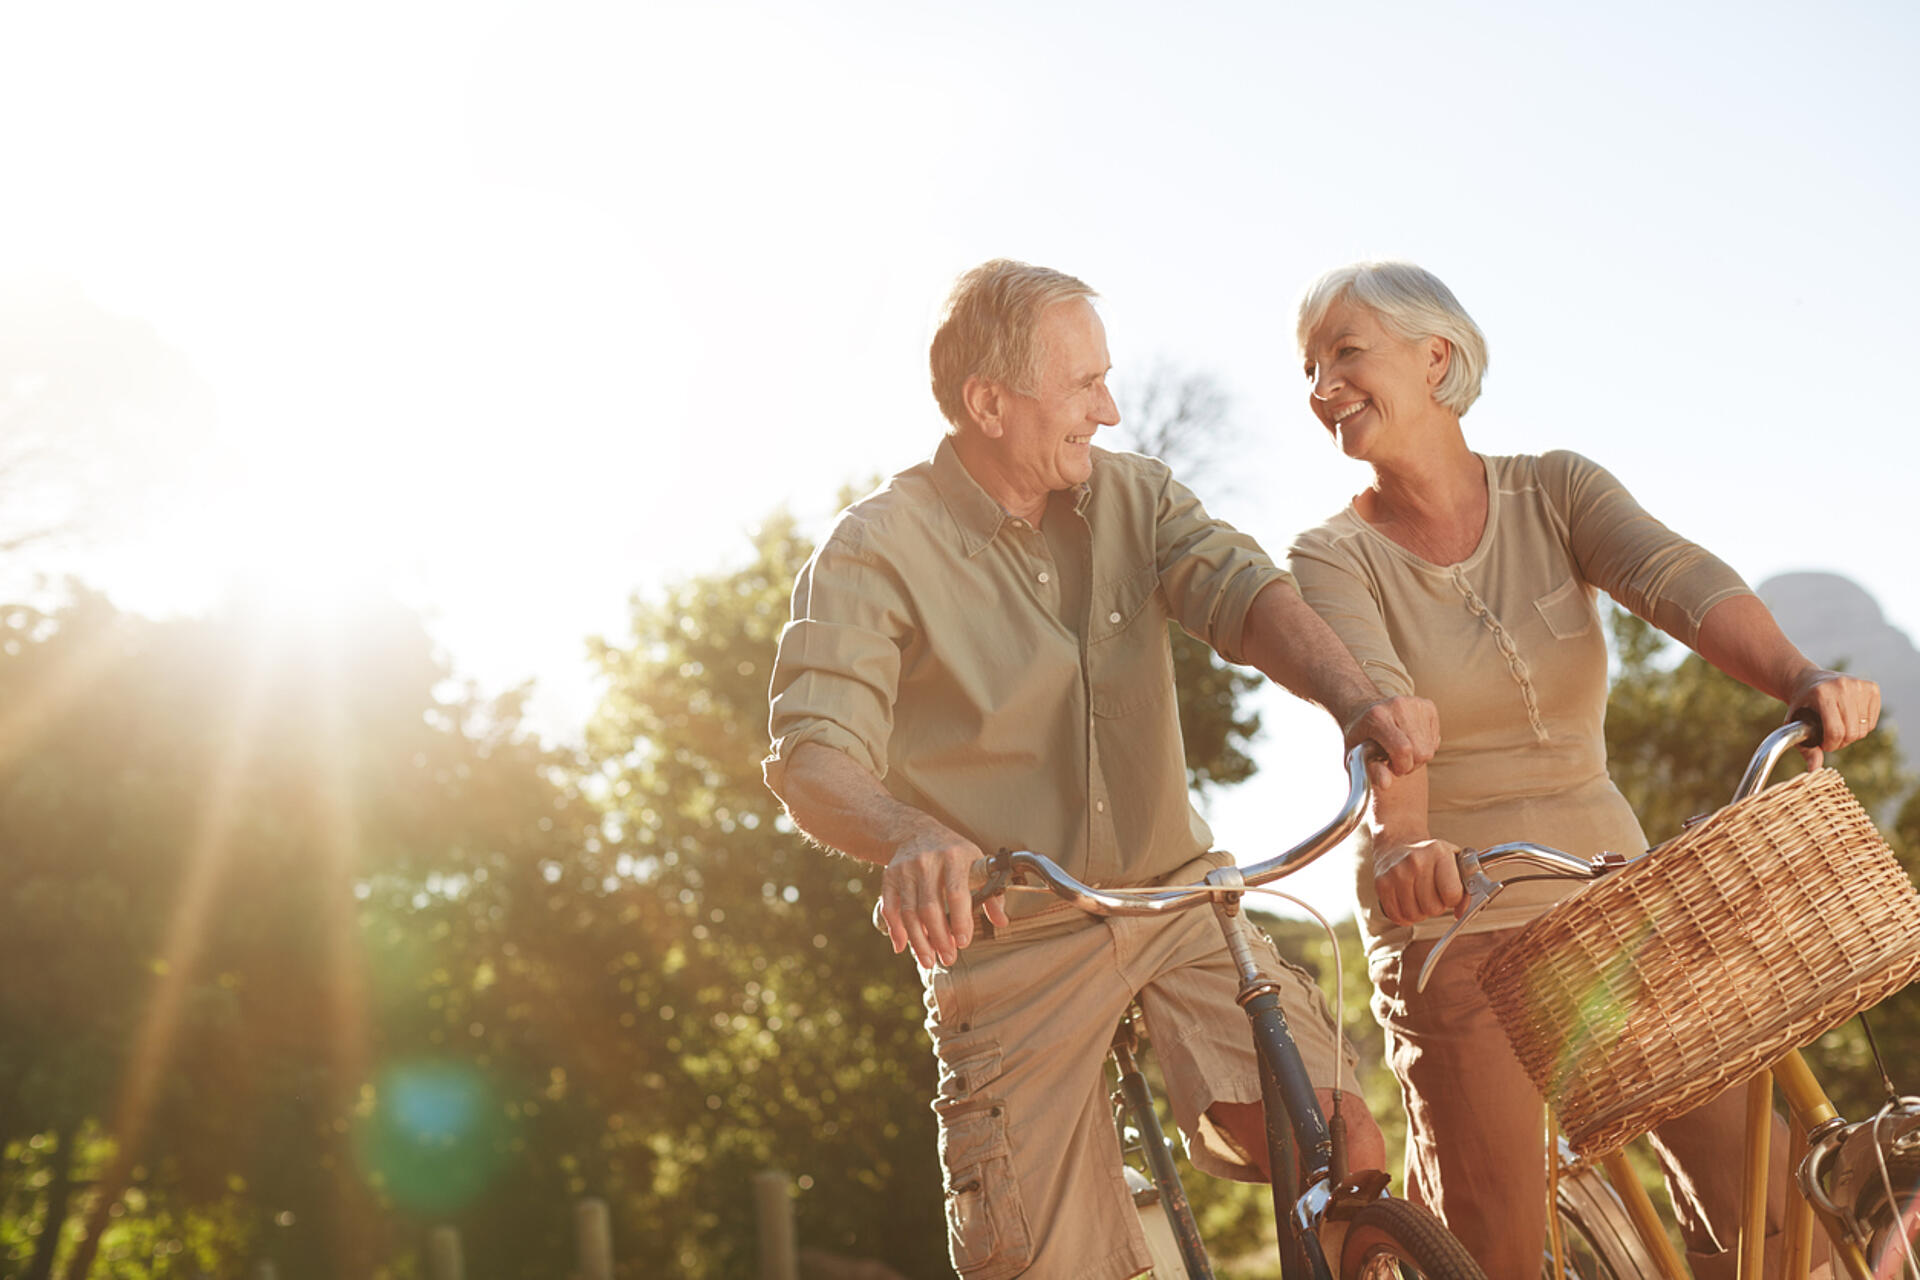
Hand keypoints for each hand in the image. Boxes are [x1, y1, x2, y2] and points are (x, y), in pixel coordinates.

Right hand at [877, 825, 1009, 967]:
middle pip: (930, 907)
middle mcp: (927, 861)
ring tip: (929, 960)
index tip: (963, 943)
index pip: (956, 893)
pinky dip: (895, 929)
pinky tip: (902, 946)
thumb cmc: (953, 853)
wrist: (916, 832)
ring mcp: (906, 869)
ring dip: (919, 940)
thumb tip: (1001, 922)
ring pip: (909, 912)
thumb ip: (991, 893)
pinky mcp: (890, 877)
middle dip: (939, 938)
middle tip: (948, 958)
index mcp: (954, 857)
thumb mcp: (976, 863)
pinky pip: (890, 908)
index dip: (960, 920)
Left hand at [1344, 695, 1440, 791]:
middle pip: (1420, 751)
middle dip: (1409, 765)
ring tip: (1400, 751)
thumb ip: (1371, 770)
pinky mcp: (1428, 705)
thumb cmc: (1360, 739)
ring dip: (1417, 758)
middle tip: (1393, 760)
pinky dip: (1424, 747)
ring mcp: (1415, 703)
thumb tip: (1386, 784)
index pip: (1403, 749)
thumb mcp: (1357, 756)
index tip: (1390, 767)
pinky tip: (1409, 741)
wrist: (1364, 710)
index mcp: (1376, 717)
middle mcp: (1397, 705)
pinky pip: (1435, 740)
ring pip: (1429, 749)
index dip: (1401, 766)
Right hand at [1374, 836, 1464, 925]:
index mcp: (1438, 853)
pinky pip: (1395, 915)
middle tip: (1433, 895)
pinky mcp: (1381, 883)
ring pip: (1414, 915)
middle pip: (1432, 908)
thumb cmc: (1430, 854)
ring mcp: (1396, 873)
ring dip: (1420, 913)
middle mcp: (1416, 862)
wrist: (1398, 839)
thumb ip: (1465, 888)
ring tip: (1420, 899)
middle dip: (1436, 907)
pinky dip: (1404, 917)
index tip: (1449, 893)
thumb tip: (1461, 914)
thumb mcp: (1454, 861)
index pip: (1452, 894)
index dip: (1453, 899)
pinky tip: (1407, 904)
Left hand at [1788, 669, 1880, 770]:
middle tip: (1830, 738)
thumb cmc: (1801, 705)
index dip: (1831, 745)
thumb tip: (1814, 770)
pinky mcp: (1872, 687)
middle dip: (1841, 742)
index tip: (1824, 745)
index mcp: (1822, 694)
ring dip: (1851, 735)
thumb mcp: (1795, 723)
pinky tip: (1848, 719)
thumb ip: (1805, 747)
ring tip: (1838, 728)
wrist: (1807, 680)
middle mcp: (1843, 687)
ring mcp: (1859, 685)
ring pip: (1864, 729)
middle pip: (1852, 732)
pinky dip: (1862, 727)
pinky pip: (1872, 721)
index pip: (1836, 731)